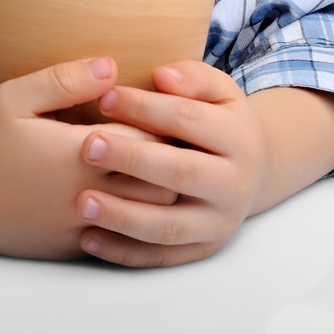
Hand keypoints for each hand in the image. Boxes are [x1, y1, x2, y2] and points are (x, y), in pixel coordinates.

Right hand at [0, 57, 163, 260]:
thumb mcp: (16, 97)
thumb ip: (66, 79)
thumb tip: (112, 65)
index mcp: (79, 154)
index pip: (151, 141)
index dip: (163, 123)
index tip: (162, 107)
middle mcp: (88, 196)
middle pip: (162, 185)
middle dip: (171, 161)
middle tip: (170, 138)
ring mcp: (82, 227)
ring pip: (148, 219)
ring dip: (157, 193)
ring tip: (156, 166)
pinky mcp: (73, 247)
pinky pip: (122, 240)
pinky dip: (135, 220)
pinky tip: (128, 197)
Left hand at [77, 61, 267, 267]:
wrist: (251, 170)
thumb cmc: (217, 119)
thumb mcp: (218, 90)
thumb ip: (192, 78)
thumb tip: (161, 76)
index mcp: (238, 139)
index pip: (188, 120)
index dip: (146, 108)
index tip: (105, 97)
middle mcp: (234, 185)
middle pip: (180, 172)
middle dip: (132, 159)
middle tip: (88, 146)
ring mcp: (219, 223)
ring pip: (169, 225)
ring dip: (123, 216)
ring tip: (82, 202)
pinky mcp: (202, 250)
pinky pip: (161, 256)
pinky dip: (124, 252)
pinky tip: (88, 239)